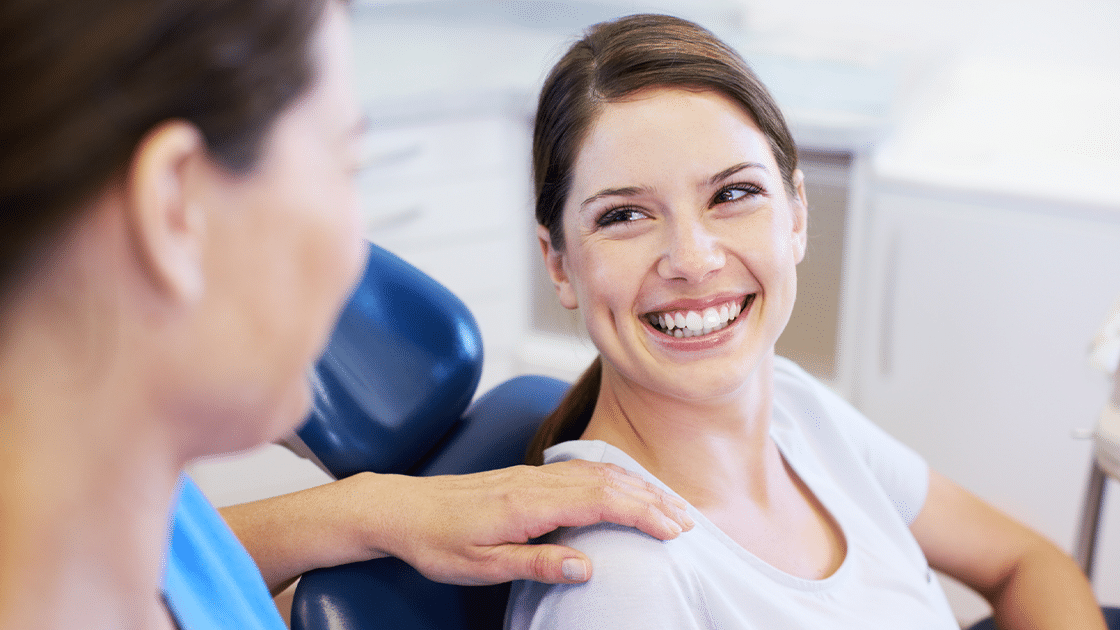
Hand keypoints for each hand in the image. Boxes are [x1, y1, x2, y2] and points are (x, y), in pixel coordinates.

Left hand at [362, 460, 693, 584]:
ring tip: (669, 505)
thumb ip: (535, 563)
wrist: (402, 508)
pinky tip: (625, 487)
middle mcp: (535, 482)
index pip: (601, 500)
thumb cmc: (438, 542)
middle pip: (608, 481)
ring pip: (597, 471)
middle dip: (652, 499)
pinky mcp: (527, 476)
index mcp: (528, 504)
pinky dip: (613, 477)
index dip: (642, 513)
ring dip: (637, 486)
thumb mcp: (481, 566)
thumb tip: (588, 566)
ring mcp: (532, 475)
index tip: (674, 530)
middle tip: (687, 522)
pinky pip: (581, 469)